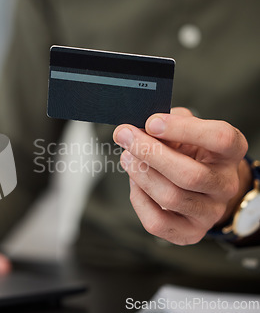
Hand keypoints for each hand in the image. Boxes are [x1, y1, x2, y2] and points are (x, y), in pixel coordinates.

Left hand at [113, 107, 250, 244]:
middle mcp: (226, 185)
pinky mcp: (190, 233)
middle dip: (150, 153)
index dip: (183, 128)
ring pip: (171, 197)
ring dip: (141, 174)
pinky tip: (135, 182)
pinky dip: (139, 198)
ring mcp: (210, 212)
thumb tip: (136, 130)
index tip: (151, 123)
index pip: (220, 138)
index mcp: (230, 153)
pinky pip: (157, 221)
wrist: (198, 185)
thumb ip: (165, 124)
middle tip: (125, 136)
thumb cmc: (188, 152)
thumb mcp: (182, 130)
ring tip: (127, 157)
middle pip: (190, 175)